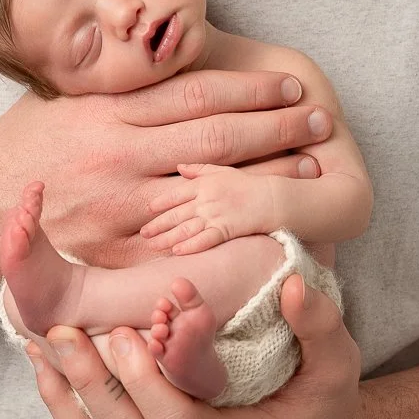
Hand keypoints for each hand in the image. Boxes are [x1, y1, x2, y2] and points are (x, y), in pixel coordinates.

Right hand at [0, 71, 332, 271]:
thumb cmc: (20, 150)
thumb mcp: (61, 100)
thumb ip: (115, 88)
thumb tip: (164, 61)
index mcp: (108, 109)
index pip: (195, 91)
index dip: (250, 87)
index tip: (289, 85)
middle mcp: (119, 153)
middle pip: (215, 136)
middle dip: (276, 127)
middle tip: (320, 119)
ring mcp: (120, 204)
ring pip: (210, 187)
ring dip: (266, 179)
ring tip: (312, 169)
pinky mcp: (117, 249)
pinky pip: (183, 241)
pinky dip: (227, 231)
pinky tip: (265, 224)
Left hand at [27, 275, 361, 418]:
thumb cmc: (320, 399)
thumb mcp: (337, 363)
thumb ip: (319, 324)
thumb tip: (293, 287)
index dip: (145, 381)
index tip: (126, 332)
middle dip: (90, 382)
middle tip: (64, 332)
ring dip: (66, 397)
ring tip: (42, 348)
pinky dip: (66, 409)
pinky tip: (48, 369)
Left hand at [140, 164, 278, 253]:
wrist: (274, 199)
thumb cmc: (248, 185)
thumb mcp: (223, 171)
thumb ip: (199, 169)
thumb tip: (179, 166)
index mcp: (204, 184)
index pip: (176, 194)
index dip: (161, 203)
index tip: (148, 210)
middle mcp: (206, 199)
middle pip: (176, 214)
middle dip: (158, 224)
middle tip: (144, 233)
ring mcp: (216, 215)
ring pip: (186, 228)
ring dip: (168, 238)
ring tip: (153, 245)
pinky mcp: (227, 229)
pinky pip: (205, 239)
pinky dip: (190, 246)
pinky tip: (177, 252)